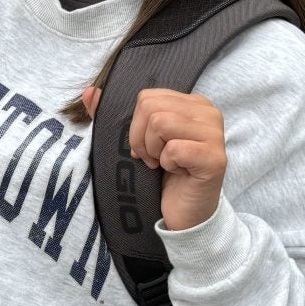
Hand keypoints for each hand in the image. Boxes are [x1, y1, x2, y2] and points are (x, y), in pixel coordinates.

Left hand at [80, 85, 225, 231]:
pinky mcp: (215, 158)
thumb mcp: (137, 141)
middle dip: (142, 138)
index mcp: (192, 103)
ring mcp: (215, 134)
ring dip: (154, 151)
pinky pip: (174, 149)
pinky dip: (167, 165)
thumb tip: (89, 92)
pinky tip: (178, 173)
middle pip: (151, 107)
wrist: (184, 214)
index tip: (146, 148)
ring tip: (164, 165)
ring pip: (160, 123)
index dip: (136, 126)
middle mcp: (208, 113)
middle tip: (153, 159)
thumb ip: (112, 115)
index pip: (147, 97)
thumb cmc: (162, 176)